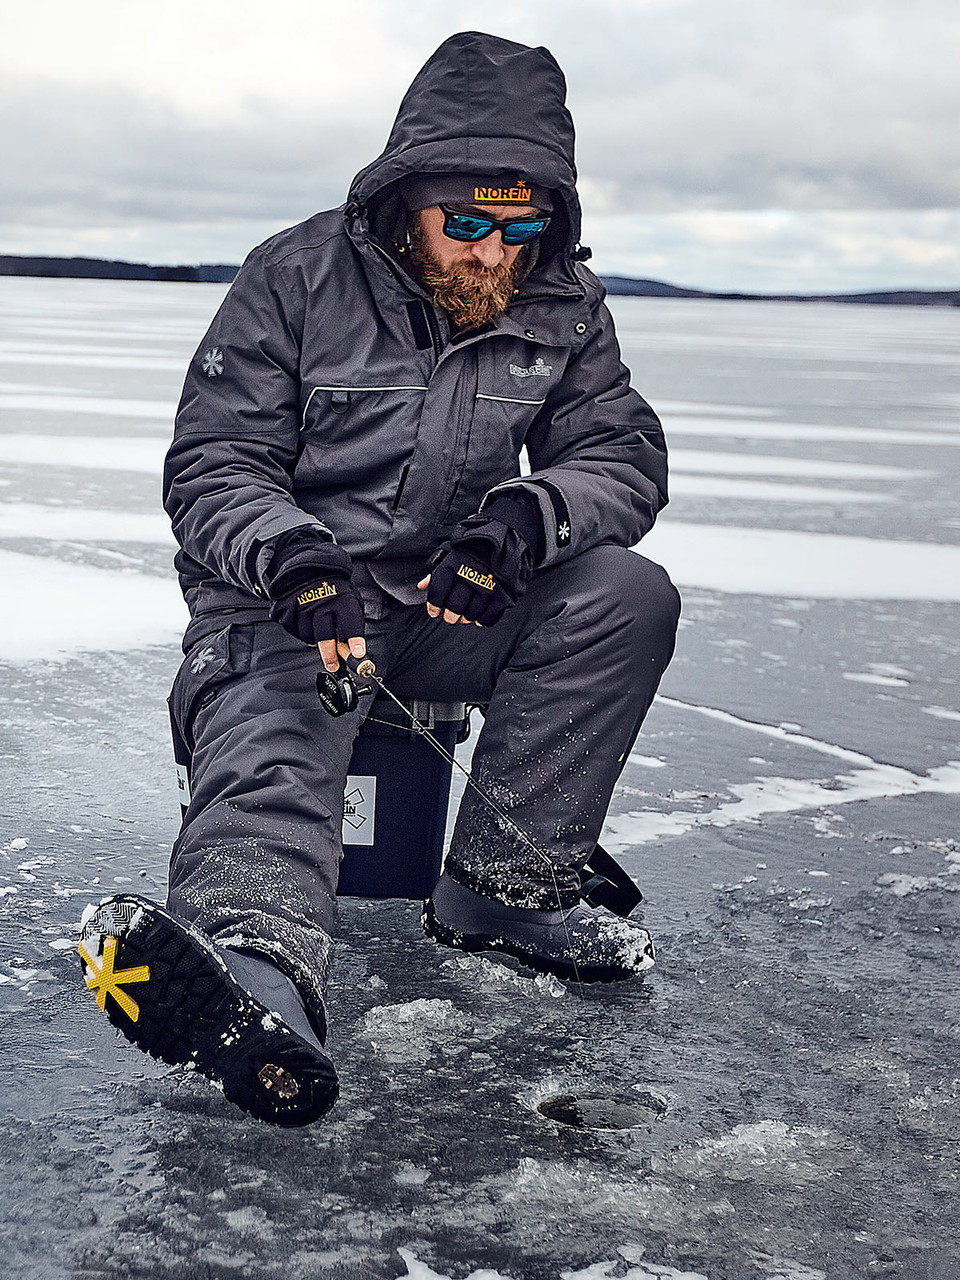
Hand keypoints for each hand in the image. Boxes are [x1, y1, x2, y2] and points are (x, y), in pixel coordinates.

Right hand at [267, 540, 364, 670]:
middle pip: (324, 635)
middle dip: (330, 655)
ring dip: (315, 641)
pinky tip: (307, 623)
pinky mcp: (285, 608)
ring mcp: (301, 604)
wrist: (308, 567)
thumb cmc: (334, 589)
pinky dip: (302, 633)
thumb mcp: (349, 600)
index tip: (358, 654)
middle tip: (334, 666)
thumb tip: (350, 651)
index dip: (355, 640)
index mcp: (342, 598)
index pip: (350, 622)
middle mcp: (321, 601)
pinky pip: (294, 631)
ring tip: (320, 631)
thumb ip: (351, 624)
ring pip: (308, 636)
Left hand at [419, 516, 532, 626]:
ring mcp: (488, 584)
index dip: (433, 606)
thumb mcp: (451, 552)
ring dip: (466, 618)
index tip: (434, 611)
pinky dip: (483, 620)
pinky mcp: (504, 591)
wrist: (506, 534)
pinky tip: (478, 619)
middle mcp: (469, 574)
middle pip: (454, 606)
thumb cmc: (474, 545)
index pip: (438, 592)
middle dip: (450, 616)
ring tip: (464, 617)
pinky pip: (491, 614)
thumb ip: (436, 570)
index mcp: (453, 564)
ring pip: (472, 612)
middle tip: (450, 617)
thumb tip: (422, 586)